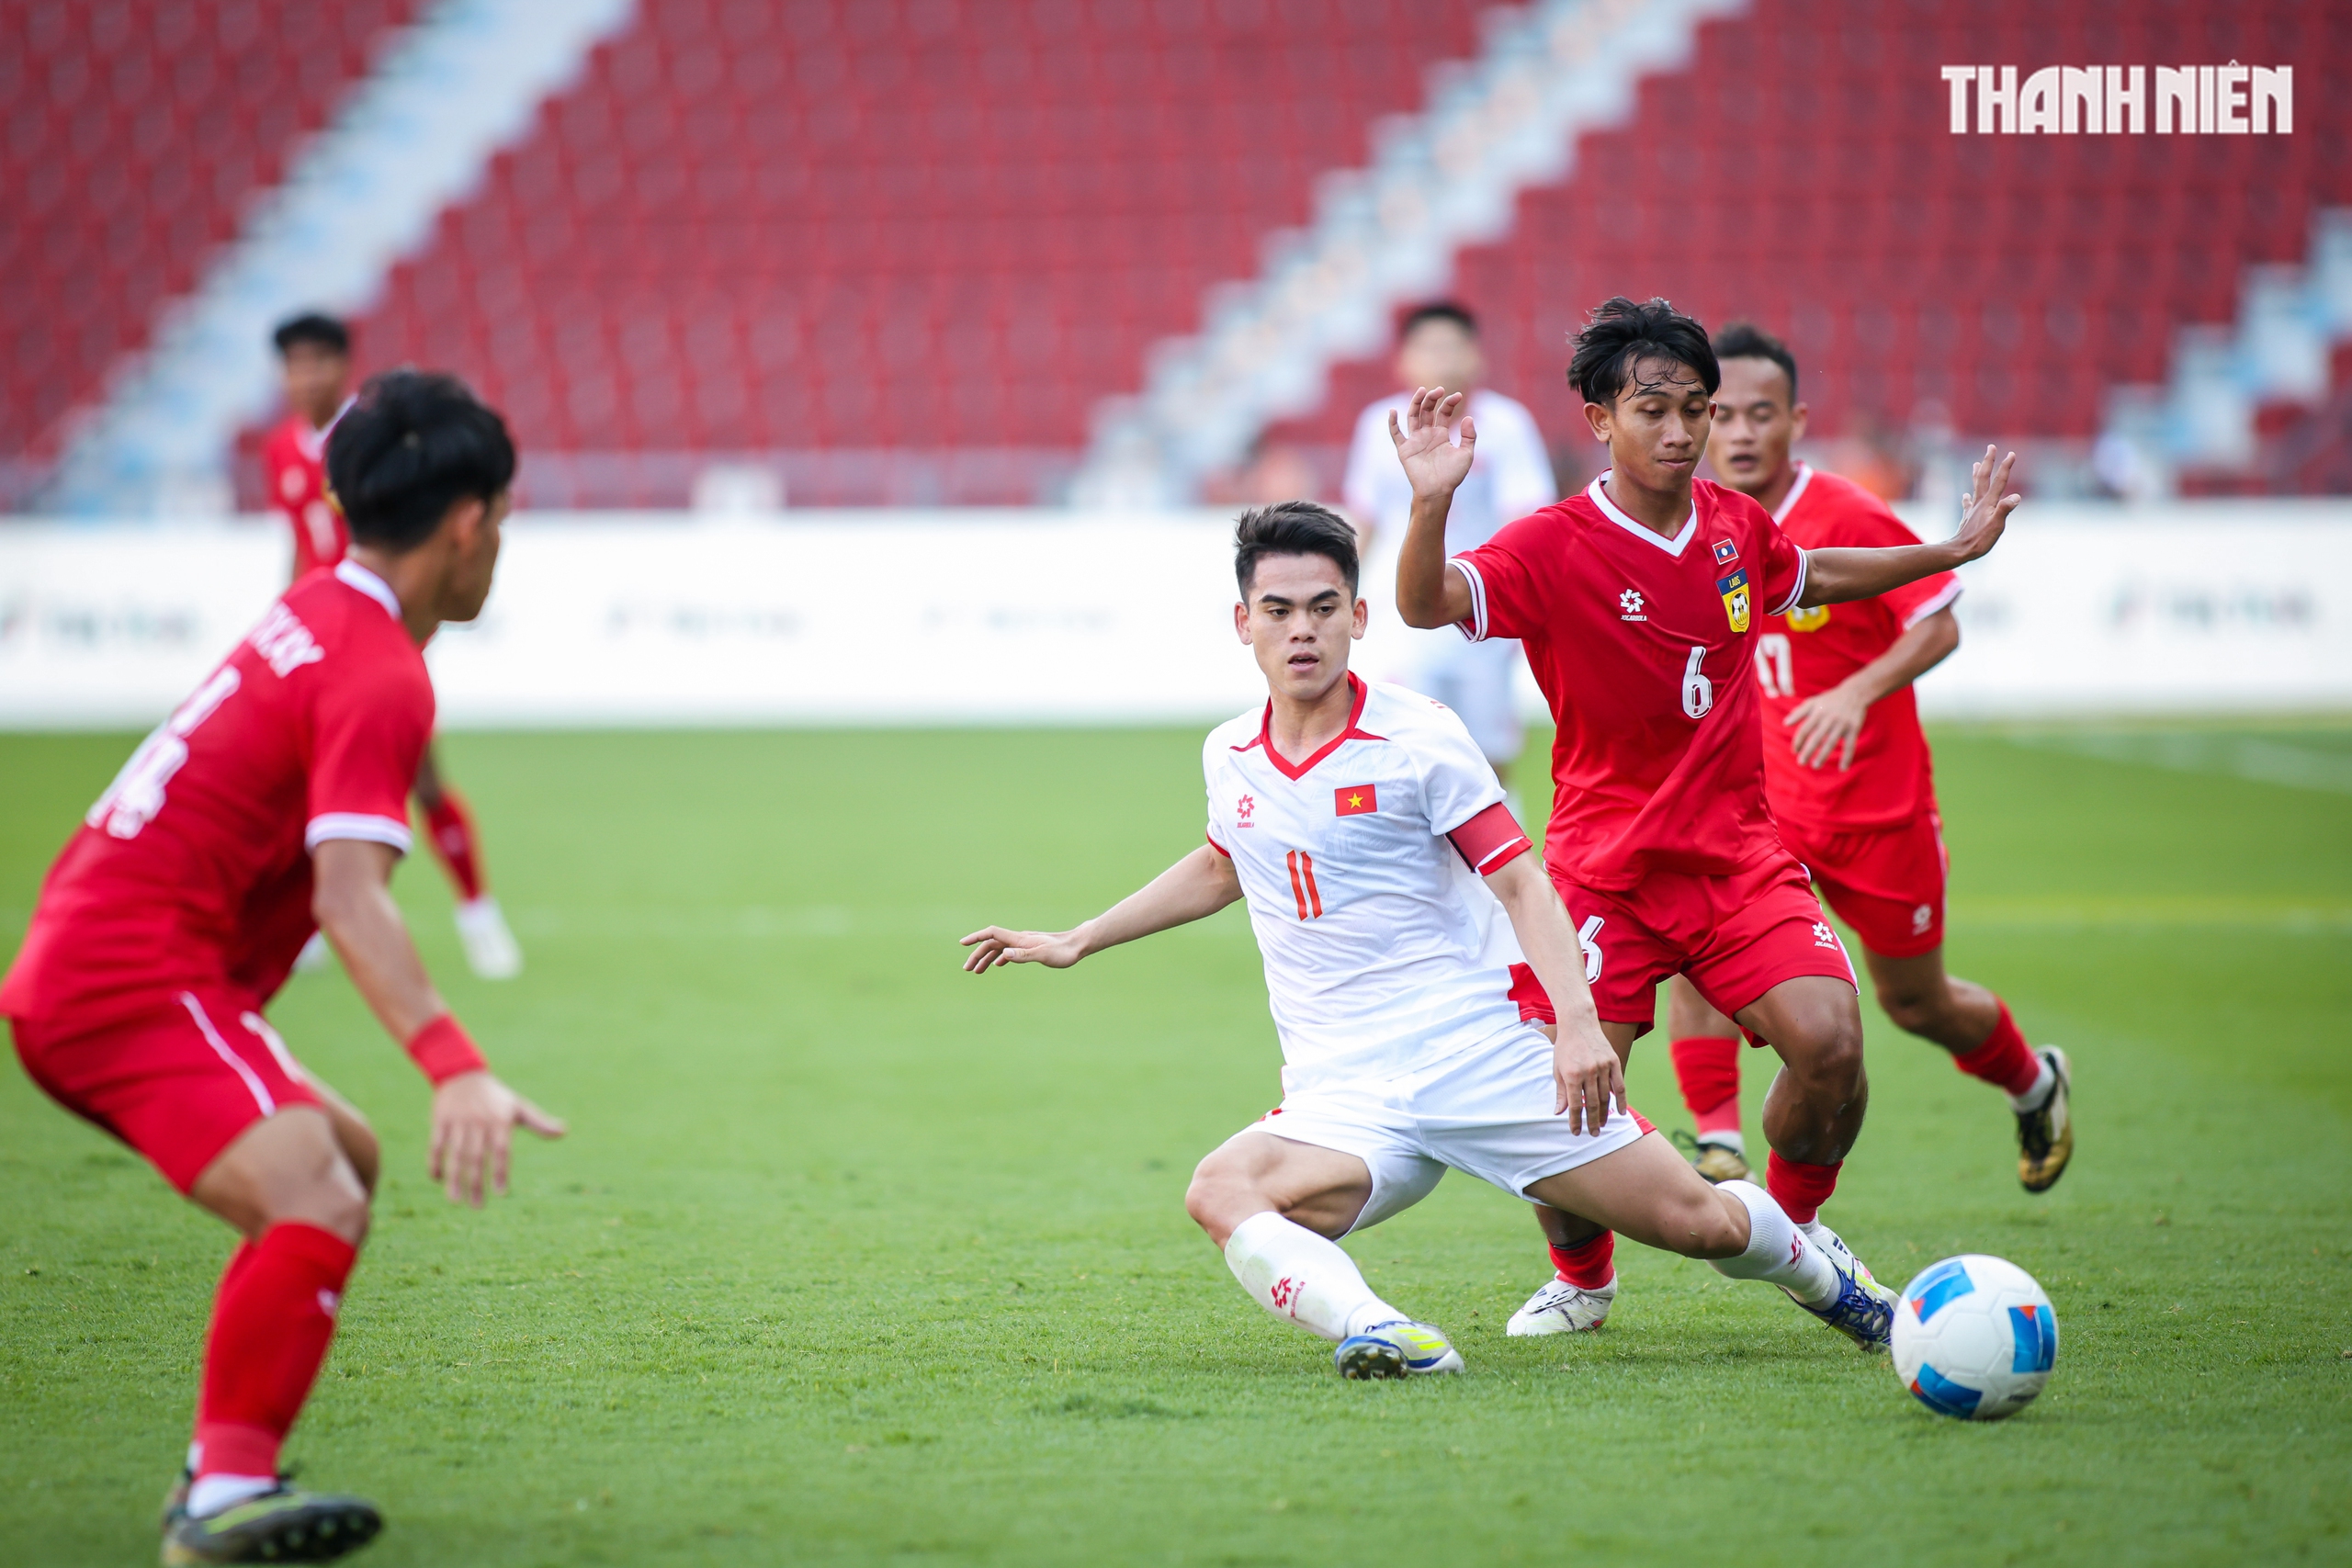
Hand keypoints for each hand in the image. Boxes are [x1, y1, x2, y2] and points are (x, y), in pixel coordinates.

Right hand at [429, 1071, 564, 1207]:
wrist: (463, 1073)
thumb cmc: (496, 1097)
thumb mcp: (518, 1107)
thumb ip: (539, 1122)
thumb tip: (563, 1132)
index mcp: (500, 1120)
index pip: (501, 1150)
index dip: (500, 1171)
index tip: (502, 1192)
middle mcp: (479, 1121)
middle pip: (477, 1157)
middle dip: (476, 1183)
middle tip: (478, 1207)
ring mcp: (458, 1121)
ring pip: (455, 1154)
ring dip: (454, 1179)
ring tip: (456, 1200)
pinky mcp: (440, 1120)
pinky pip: (436, 1145)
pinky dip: (435, 1163)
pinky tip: (438, 1179)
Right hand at [961, 925, 1086, 972]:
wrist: (1078, 945)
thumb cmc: (1063, 952)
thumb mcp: (1044, 955)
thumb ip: (1024, 955)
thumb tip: (1004, 954)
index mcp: (1019, 939)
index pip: (992, 934)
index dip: (976, 937)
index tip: (962, 943)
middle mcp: (1019, 939)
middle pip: (991, 943)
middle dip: (977, 955)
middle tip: (967, 969)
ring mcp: (1024, 943)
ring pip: (999, 948)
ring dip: (986, 958)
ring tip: (977, 971)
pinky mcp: (1030, 948)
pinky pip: (1009, 952)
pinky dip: (999, 958)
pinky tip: (996, 965)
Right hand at [1387, 386, 1475, 501]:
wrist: (1438, 491)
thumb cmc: (1452, 475)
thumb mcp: (1466, 454)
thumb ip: (1469, 436)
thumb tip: (1468, 417)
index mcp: (1441, 434)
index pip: (1444, 412)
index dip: (1450, 403)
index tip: (1458, 396)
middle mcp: (1427, 434)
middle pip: (1427, 410)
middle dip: (1432, 398)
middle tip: (1439, 390)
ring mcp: (1415, 440)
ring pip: (1413, 416)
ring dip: (1416, 403)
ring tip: (1422, 391)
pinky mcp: (1405, 449)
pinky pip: (1396, 434)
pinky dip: (1392, 422)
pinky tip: (1393, 411)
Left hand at [1550, 1018, 1625, 1136]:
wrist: (1578, 1023)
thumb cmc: (1565, 1047)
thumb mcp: (1557, 1069)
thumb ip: (1561, 1092)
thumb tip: (1559, 1113)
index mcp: (1572, 1075)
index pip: (1575, 1105)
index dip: (1575, 1121)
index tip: (1576, 1132)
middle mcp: (1588, 1072)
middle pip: (1593, 1104)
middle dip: (1592, 1121)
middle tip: (1593, 1133)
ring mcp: (1603, 1066)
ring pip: (1606, 1097)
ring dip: (1605, 1113)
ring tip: (1603, 1125)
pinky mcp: (1613, 1061)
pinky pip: (1619, 1085)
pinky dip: (1621, 1100)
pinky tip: (1621, 1112)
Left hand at [1784, 679, 1871, 769]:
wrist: (1855, 693)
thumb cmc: (1830, 700)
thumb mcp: (1813, 702)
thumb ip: (1799, 712)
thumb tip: (1785, 724)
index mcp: (1817, 713)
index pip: (1804, 729)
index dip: (1798, 741)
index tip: (1794, 751)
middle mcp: (1829, 719)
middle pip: (1816, 738)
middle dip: (1808, 751)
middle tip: (1801, 763)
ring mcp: (1842, 724)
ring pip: (1831, 742)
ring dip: (1823, 756)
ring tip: (1815, 766)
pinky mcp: (1854, 728)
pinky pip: (1850, 745)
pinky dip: (1847, 757)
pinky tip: (1843, 769)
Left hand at [1951, 445, 2020, 562]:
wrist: (1959, 550)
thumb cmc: (1979, 540)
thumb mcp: (1997, 526)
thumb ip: (2005, 509)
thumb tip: (2016, 496)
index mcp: (1988, 502)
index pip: (1999, 481)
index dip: (2005, 466)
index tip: (2011, 453)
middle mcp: (1979, 502)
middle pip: (1983, 477)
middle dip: (1988, 461)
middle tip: (1991, 447)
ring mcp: (1972, 509)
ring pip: (1975, 487)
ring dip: (1977, 473)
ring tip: (1976, 463)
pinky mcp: (1968, 518)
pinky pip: (1968, 504)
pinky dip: (1968, 497)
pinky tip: (1966, 496)